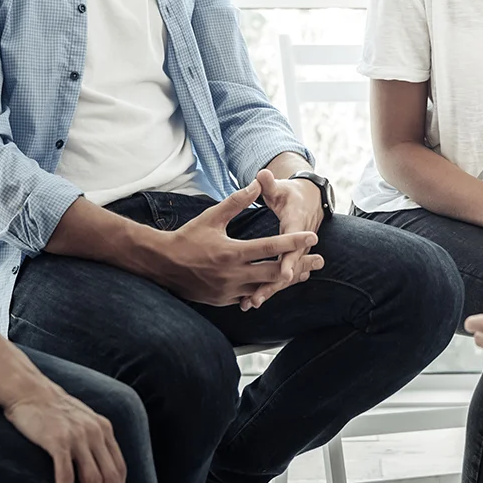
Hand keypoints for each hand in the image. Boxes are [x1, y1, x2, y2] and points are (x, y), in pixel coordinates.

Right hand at [5, 381, 126, 482]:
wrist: (28, 390)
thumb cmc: (51, 409)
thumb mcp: (81, 420)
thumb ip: (92, 440)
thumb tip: (98, 466)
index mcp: (104, 429)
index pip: (119, 468)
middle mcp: (96, 433)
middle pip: (111, 477)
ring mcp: (78, 437)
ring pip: (93, 479)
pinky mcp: (58, 441)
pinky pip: (66, 475)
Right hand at [142, 181, 322, 306]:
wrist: (162, 264)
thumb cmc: (187, 237)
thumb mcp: (211, 216)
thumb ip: (236, 201)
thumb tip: (256, 182)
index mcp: (231, 252)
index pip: (269, 248)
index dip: (293, 242)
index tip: (312, 236)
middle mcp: (232, 275)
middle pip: (274, 273)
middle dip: (299, 266)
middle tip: (320, 260)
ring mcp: (228, 291)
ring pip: (265, 288)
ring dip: (286, 280)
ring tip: (306, 274)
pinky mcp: (224, 300)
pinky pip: (250, 296)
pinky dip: (266, 289)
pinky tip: (279, 284)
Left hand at [243, 168, 325, 309]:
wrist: (309, 200)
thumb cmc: (291, 193)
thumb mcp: (281, 187)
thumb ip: (270, 184)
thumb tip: (262, 174)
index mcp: (296, 224)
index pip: (293, 243)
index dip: (289, 259)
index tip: (283, 273)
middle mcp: (297, 243)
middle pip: (287, 267)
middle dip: (274, 284)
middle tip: (257, 298)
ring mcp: (293, 253)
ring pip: (283, 275)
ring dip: (269, 289)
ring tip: (251, 304)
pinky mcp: (287, 259)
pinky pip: (278, 276)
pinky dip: (268, 287)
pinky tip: (251, 300)